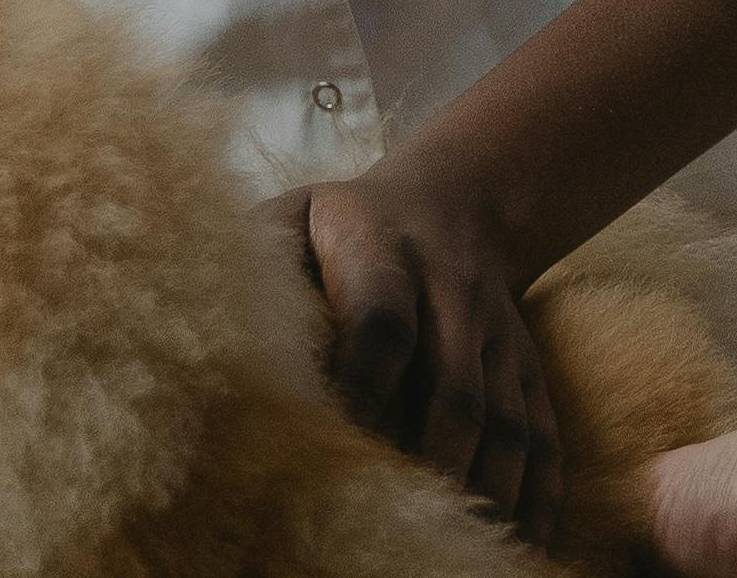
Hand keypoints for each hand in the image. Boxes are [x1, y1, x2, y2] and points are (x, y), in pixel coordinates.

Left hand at [288, 164, 563, 543]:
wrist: (460, 194)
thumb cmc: (341, 224)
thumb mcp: (294, 215)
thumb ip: (254, 259)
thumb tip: (192, 332)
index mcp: (383, 248)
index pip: (381, 319)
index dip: (363, 384)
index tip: (334, 447)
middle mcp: (452, 289)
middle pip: (453, 386)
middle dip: (432, 459)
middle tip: (401, 522)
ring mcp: (497, 332)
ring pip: (505, 419)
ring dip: (488, 490)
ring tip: (462, 547)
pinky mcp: (526, 364)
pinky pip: (543, 432)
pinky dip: (540, 493)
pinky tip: (526, 545)